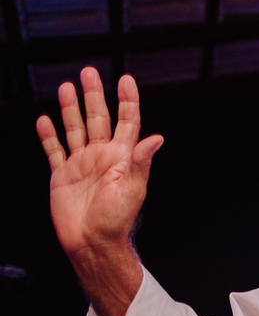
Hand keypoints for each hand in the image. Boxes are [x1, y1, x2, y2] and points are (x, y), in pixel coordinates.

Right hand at [36, 68, 160, 315]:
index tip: (125, 79)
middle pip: (97, 118)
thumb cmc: (116, 220)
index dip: (127, 100)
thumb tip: (156, 138)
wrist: (92, 242)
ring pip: (75, 129)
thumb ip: (140, 161)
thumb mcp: (132, 189)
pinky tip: (45, 120)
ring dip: (70, 108)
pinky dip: (48, 136)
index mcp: (121, 157)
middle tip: (89, 72)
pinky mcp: (63, 176)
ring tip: (67, 87)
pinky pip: (54, 151)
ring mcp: (82, 165)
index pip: (126, 122)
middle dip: (94, 95)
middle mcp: (102, 157)